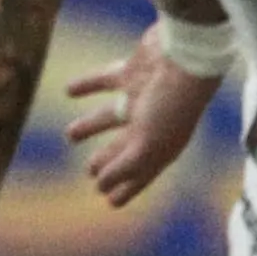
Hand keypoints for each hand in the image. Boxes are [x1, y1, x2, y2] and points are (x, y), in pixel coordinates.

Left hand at [63, 30, 224, 207]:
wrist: (187, 54)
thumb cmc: (172, 103)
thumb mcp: (147, 144)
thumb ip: (123, 166)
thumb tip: (101, 185)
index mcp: (161, 144)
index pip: (141, 173)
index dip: (127, 188)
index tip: (110, 202)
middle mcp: (153, 123)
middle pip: (125, 146)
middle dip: (109, 160)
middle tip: (90, 171)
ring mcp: (143, 96)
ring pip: (111, 116)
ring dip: (91, 126)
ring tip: (70, 136)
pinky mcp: (134, 71)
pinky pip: (105, 80)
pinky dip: (86, 85)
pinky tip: (69, 90)